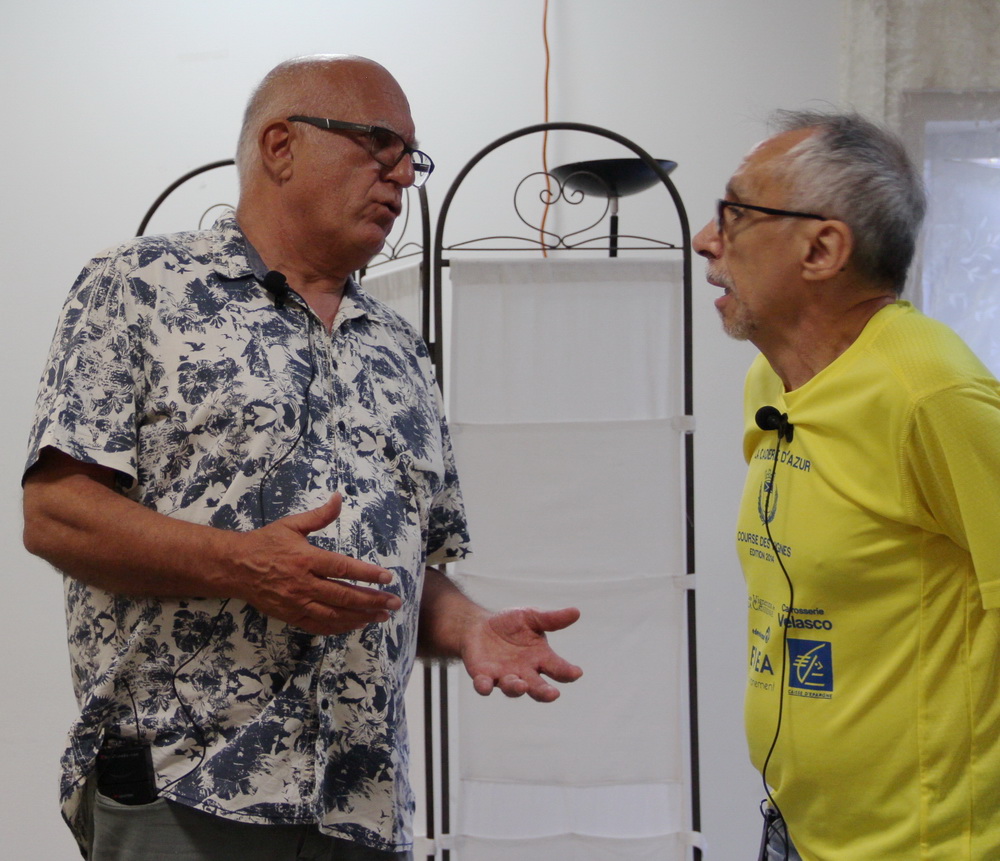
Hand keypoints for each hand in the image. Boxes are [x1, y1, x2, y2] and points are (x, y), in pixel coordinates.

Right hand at [234, 494, 400, 634]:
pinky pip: (319, 625)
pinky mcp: (291, 615)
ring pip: (334, 615)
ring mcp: (297, 602)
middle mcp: (303, 583)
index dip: (367, 574)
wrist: (235, 567)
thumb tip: (339, 498)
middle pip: (344, 596)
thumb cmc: (265, 543)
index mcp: (306, 559)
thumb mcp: (291, 525)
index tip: (387, 577)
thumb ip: (319, 515)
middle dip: (372, 601)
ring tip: (382, 616)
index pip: (343, 568)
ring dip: (361, 617)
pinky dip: (340, 627)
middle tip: (394, 602)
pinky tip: (356, 624)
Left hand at [462, 606, 582, 702]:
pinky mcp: (483, 676)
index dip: (568, 672)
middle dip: (545, 692)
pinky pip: (484, 685)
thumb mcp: (532, 617)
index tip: (576, 673)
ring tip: (522, 685)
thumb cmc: (511, 625)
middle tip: (553, 694)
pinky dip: (485, 687)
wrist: (479, 626)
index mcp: (541, 659)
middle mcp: (525, 672)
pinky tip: (485, 686)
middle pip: (538, 687)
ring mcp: (504, 677)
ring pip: (512, 688)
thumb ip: (552, 619)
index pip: (558, 668)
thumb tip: (576, 611)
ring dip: (517, 688)